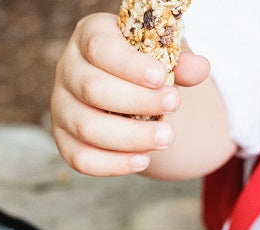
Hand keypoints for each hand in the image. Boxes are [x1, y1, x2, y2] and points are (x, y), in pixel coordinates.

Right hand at [50, 13, 209, 176]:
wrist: (129, 90)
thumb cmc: (145, 64)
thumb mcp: (164, 53)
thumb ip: (180, 60)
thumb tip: (199, 69)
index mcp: (89, 35)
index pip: (100, 48)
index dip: (129, 65)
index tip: (161, 78)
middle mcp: (67, 69)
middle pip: (92, 89)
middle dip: (137, 102)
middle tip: (174, 106)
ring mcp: (60, 106)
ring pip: (86, 127)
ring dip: (129, 137)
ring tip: (167, 138)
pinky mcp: (63, 138)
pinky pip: (79, 158)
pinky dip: (112, 164)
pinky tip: (143, 160)